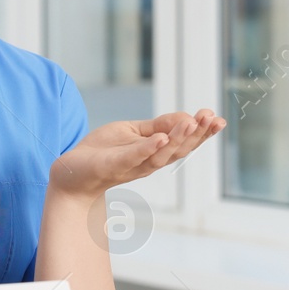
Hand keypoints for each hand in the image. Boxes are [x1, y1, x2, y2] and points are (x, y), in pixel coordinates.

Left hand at [49, 109, 225, 196]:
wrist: (71, 172)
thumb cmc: (103, 151)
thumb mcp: (133, 132)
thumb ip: (157, 126)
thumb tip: (186, 117)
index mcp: (155, 153)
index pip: (184, 143)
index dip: (202, 132)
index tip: (218, 119)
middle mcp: (148, 162)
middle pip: (179, 150)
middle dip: (197, 135)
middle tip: (213, 119)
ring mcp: (131, 166)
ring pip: (160, 155)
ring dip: (177, 138)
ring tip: (192, 122)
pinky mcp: (112, 166)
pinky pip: (133, 158)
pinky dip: (148, 149)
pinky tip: (161, 139)